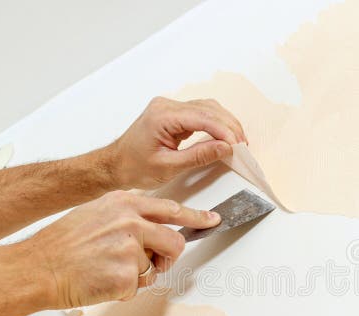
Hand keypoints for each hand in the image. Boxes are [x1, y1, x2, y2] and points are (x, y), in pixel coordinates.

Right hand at [24, 190, 219, 308]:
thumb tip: (152, 224)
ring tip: (110, 270)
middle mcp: (131, 222)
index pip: (172, 209)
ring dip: (140, 275)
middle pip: (175, 242)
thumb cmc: (62, 244)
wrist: (38, 268)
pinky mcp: (127, 276)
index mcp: (124, 204)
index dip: (196, 217)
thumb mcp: (96, 212)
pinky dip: (125, 290)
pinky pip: (141, 287)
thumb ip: (126, 215)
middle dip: (168, 257)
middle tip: (153, 263)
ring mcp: (130, 249)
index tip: (212, 220)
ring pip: (157, 268)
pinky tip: (103, 281)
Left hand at [104, 97, 247, 188]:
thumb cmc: (134, 166)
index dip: (224, 131)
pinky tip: (224, 136)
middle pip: (208, 109)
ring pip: (207, 108)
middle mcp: (166, 106)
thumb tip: (225, 148)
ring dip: (225, 124)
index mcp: (162, 116)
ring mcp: (169, 107)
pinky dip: (215, 124)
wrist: (116, 164)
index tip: (238, 146)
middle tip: (242, 146)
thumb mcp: (169, 167)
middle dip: (229, 127)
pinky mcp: (173, 113)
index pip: (203, 117)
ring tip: (237, 142)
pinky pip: (200, 112)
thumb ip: (199, 156)